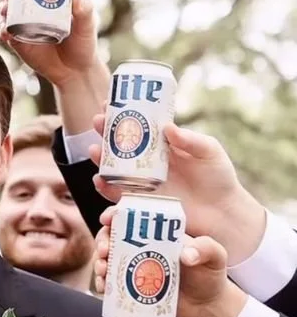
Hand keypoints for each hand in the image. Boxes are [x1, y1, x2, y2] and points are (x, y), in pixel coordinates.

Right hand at [0, 0, 101, 84]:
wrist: (75, 70)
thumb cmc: (83, 41)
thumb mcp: (87, 23)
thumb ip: (84, 8)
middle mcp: (30, 8)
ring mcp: (22, 24)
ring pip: (3, 13)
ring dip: (0, 12)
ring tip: (5, 17)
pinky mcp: (17, 41)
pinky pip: (4, 33)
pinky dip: (2, 31)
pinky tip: (5, 34)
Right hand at [89, 118, 265, 262]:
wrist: (222, 213)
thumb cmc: (218, 178)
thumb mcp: (209, 152)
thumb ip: (191, 140)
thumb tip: (167, 128)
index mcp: (163, 145)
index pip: (139, 125)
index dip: (122, 114)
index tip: (108, 102)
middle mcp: (149, 162)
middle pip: (121, 145)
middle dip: (105, 132)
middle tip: (97, 122)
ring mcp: (144, 182)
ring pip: (115, 168)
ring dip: (100, 159)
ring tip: (93, 150)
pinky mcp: (142, 202)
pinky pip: (118, 195)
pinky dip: (106, 188)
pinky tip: (100, 180)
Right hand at [93, 206, 247, 316]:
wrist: (207, 306)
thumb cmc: (212, 275)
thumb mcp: (215, 257)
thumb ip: (206, 249)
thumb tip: (186, 254)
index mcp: (159, 233)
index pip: (133, 216)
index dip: (116, 214)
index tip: (107, 218)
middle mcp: (144, 247)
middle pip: (114, 236)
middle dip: (102, 240)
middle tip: (104, 251)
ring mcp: (137, 267)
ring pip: (109, 259)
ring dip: (99, 262)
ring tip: (103, 271)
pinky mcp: (133, 287)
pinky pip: (112, 283)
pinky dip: (102, 283)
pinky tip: (102, 287)